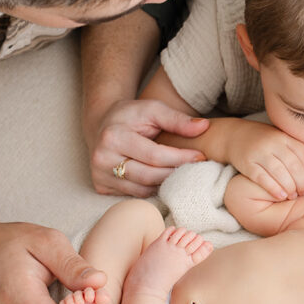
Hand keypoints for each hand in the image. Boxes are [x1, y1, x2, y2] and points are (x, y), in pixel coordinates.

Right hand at [87, 98, 208, 196]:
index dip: (180, 158)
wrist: (102, 124)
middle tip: (196, 168)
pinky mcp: (101, 187)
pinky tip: (164, 180)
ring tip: (182, 174)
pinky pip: (135, 194)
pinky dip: (152, 189)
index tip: (200, 156)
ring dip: (166, 184)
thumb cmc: (132, 116)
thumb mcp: (153, 109)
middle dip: (175, 173)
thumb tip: (203, 127)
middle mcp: (102, 159)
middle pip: (149, 176)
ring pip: (143, 190)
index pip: (154, 155)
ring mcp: (100, 176)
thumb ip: (177, 119)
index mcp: (113, 137)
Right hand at [225, 121, 303, 200]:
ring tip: (293, 196)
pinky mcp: (247, 163)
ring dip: (289, 187)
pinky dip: (274, 189)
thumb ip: (297, 152)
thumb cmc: (265, 142)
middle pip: (293, 165)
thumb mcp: (282, 140)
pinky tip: (281, 196)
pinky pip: (262, 178)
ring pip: (279, 172)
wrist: (235, 136)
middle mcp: (273, 143)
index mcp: (285, 137)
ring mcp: (259, 152)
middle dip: (302, 182)